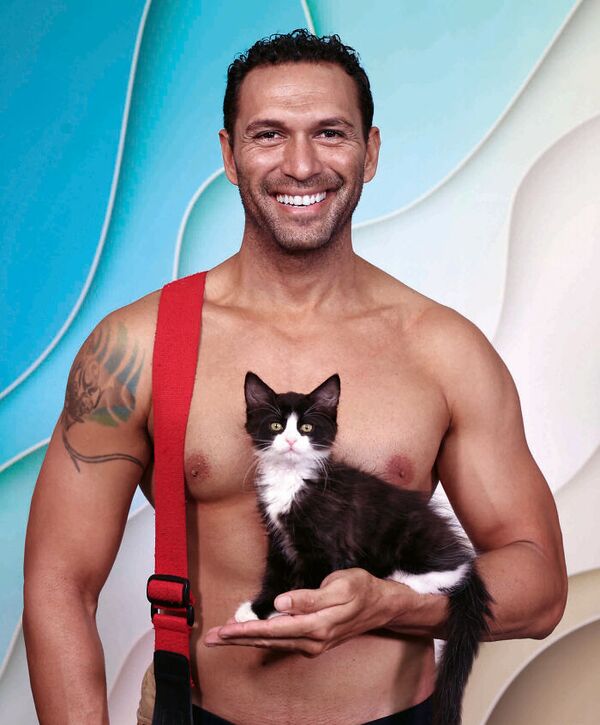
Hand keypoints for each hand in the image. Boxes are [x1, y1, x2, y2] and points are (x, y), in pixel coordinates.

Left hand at [204, 568, 403, 656]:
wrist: (382, 605)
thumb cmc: (362, 589)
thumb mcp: (341, 586)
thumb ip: (310, 597)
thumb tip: (282, 603)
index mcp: (317, 626)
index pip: (274, 629)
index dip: (248, 629)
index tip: (226, 630)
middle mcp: (312, 640)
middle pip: (268, 640)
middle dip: (238, 639)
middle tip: (211, 639)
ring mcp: (312, 643)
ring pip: (272, 642)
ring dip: (246, 639)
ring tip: (222, 637)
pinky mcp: (313, 640)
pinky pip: (281, 640)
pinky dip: (261, 637)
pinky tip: (249, 634)